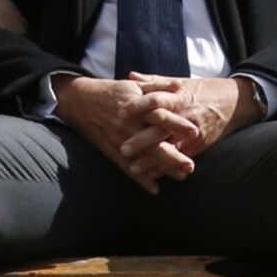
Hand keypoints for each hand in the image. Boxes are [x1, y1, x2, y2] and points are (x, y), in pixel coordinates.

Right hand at [53, 75, 196, 194]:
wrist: (80, 102)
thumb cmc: (111, 92)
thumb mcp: (134, 86)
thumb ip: (158, 86)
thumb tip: (180, 86)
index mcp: (137, 107)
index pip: (160, 116)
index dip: (177, 124)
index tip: (195, 132)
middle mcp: (129, 126)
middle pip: (154, 142)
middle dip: (173, 155)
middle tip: (191, 165)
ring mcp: (121, 140)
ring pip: (144, 158)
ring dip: (163, 169)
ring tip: (182, 177)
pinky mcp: (113, 151)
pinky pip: (127, 167)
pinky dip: (141, 179)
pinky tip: (155, 189)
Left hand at [119, 75, 262, 171]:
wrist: (236, 102)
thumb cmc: (203, 90)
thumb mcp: (180, 82)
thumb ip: (154, 81)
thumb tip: (130, 75)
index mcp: (178, 96)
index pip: (155, 100)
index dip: (138, 105)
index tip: (120, 112)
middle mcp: (184, 115)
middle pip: (161, 128)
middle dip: (141, 139)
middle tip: (122, 148)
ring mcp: (193, 132)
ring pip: (170, 148)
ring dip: (152, 160)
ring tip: (133, 169)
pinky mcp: (200, 145)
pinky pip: (181, 158)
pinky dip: (167, 168)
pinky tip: (152, 176)